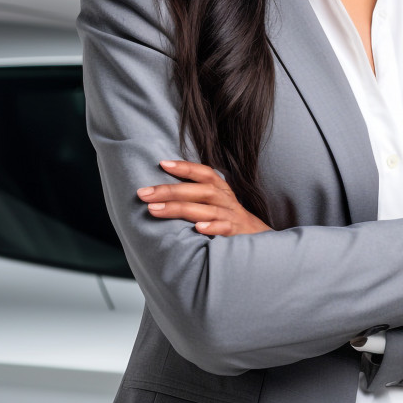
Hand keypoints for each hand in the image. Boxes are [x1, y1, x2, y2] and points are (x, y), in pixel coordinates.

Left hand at [137, 160, 272, 235]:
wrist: (260, 239)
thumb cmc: (229, 219)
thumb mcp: (216, 203)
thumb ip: (196, 195)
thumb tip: (164, 192)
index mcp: (221, 189)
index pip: (204, 173)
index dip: (185, 167)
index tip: (162, 163)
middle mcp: (226, 200)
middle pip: (199, 190)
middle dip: (170, 191)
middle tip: (143, 193)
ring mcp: (231, 216)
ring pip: (206, 209)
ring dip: (180, 208)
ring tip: (154, 210)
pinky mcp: (237, 234)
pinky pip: (225, 228)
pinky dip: (212, 227)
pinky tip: (198, 228)